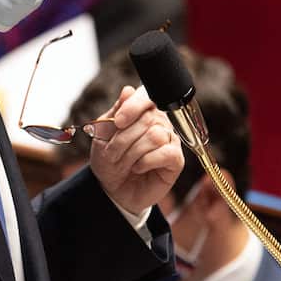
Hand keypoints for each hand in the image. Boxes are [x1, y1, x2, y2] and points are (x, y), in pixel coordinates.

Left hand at [89, 85, 184, 214]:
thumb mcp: (104, 134)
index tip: (118, 122)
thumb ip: (116, 111)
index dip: (133, 106)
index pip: (147, 95)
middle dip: (124, 138)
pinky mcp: (176, 160)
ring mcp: (170, 140)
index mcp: (143, 111)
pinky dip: (146, 162)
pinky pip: (166, 153)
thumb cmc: (109, 160)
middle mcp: (160, 121)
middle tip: (113, 153)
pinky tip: (138, 168)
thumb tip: (128, 90)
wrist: (112, 189)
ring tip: (125, 162)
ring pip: (156, 135)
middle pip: (148, 118)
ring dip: (133, 152)